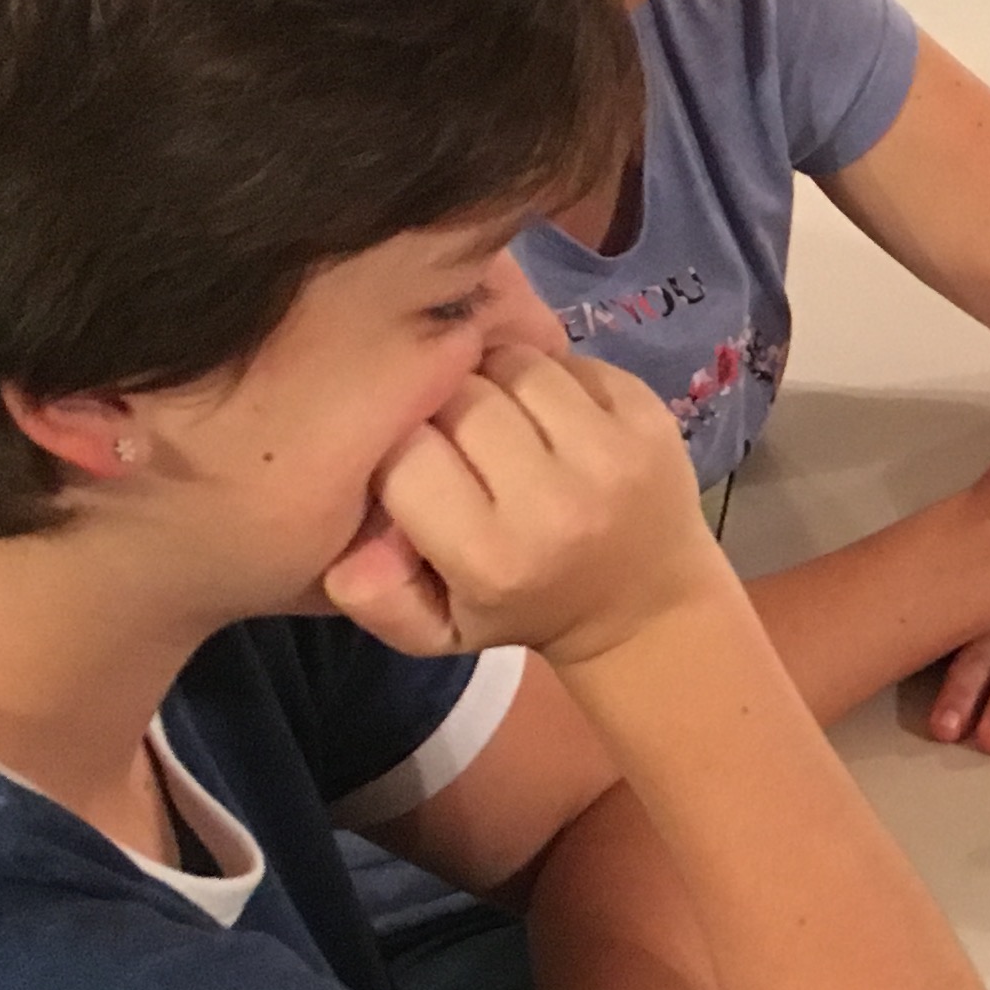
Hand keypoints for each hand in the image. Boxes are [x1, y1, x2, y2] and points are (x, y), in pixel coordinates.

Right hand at [327, 346, 729, 668]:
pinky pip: (568, 360)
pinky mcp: (650, 418)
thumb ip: (375, 596)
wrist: (646, 609)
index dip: (395, 450)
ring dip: (492, 379)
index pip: (405, 457)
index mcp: (494, 557)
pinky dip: (546, 374)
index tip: (408, 465)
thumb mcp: (438, 629)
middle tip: (452, 436)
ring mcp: (611, 455)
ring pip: (512, 363)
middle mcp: (555, 503)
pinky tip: (546, 414)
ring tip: (496, 418)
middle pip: (458, 397)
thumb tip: (340, 551)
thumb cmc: (525, 609)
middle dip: (441, 407)